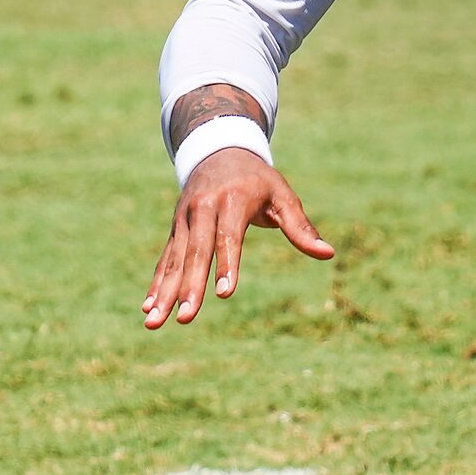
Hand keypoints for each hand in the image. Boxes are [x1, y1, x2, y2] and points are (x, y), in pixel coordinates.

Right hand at [143, 148, 334, 327]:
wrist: (218, 152)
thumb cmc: (258, 180)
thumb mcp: (283, 195)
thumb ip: (301, 226)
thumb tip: (327, 253)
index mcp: (232, 200)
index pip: (228, 236)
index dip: (227, 264)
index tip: (225, 293)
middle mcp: (203, 209)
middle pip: (196, 252)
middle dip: (189, 287)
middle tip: (185, 318)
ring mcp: (185, 220)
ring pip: (175, 260)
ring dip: (164, 292)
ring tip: (154, 322)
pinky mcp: (175, 230)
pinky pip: (166, 259)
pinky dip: (157, 283)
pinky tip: (148, 307)